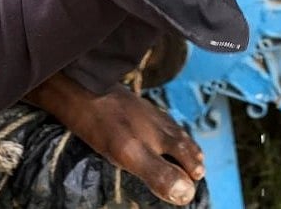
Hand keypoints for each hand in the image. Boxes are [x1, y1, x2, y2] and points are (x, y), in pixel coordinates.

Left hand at [25, 74, 203, 205]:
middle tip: (198, 164)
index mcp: (161, 135)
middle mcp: (156, 121)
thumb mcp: (131, 155)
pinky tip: (151, 126)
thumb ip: (159, 173)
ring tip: (182, 146)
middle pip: (179, 138)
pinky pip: (153, 116)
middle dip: (189, 152)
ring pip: (167, 126)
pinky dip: (160, 125)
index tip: (199, 176)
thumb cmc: (106, 124)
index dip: (192, 166)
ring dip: (178, 139)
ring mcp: (143, 110)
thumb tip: (187, 193)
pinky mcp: (129, 102)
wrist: (82, 87)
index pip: (184, 153)